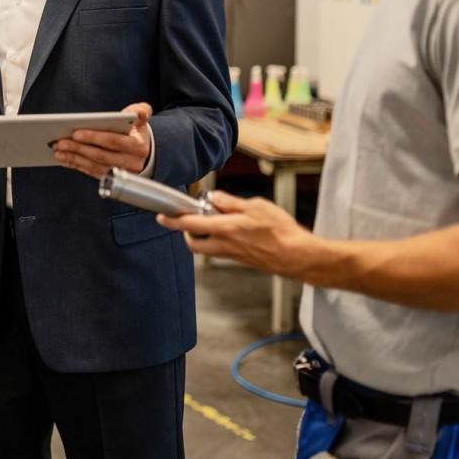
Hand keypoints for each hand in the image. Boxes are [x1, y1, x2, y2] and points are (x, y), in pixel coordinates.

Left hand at [53, 102, 153, 178]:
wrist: (144, 152)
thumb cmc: (136, 131)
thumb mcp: (141, 120)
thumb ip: (141, 112)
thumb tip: (139, 113)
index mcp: (138, 147)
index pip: (113, 141)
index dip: (94, 137)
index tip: (76, 133)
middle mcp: (130, 163)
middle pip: (100, 155)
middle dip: (78, 148)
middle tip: (60, 142)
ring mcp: (120, 173)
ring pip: (93, 166)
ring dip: (74, 158)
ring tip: (58, 150)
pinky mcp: (111, 178)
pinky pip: (91, 172)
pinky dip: (76, 165)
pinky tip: (64, 159)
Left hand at [156, 191, 314, 275]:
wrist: (296, 256)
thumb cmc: (280, 231)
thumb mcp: (256, 207)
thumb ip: (232, 203)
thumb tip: (215, 198)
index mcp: (226, 229)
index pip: (191, 224)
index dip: (173, 220)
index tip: (162, 216)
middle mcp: (225, 245)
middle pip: (193, 244)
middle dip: (185, 233)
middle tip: (187, 220)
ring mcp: (232, 255)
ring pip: (205, 248)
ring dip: (201, 236)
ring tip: (211, 221)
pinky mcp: (240, 260)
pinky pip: (220, 251)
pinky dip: (216, 240)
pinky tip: (229, 230)